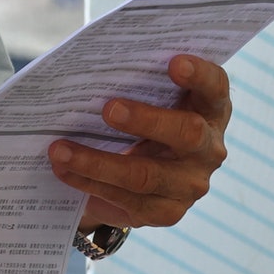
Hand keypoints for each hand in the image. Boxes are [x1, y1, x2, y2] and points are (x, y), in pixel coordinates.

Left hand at [50, 54, 230, 229]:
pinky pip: (126, 199)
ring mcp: (191, 183)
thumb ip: (129, 83)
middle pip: (188, 132)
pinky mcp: (167, 211)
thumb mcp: (141, 100)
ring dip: (97, 162)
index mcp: (208, 110)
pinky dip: (89, 183)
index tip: (174, 62)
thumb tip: (80, 68)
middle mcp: (208, 148)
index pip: (214, 87)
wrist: (134, 176)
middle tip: (108, 109)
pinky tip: (63, 171)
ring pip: (146, 175)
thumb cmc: (137, 121)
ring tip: (59, 149)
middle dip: (146, 120)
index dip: (199, 74)